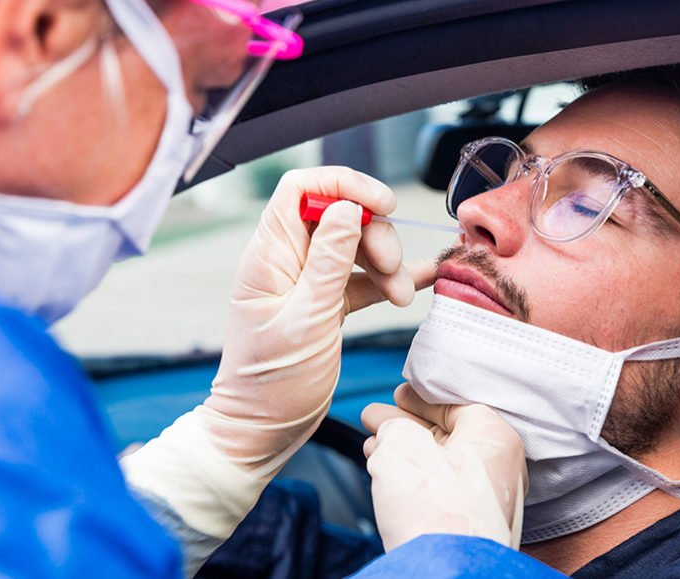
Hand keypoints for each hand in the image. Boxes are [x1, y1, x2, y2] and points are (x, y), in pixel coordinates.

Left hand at [121, 167, 434, 542]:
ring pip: (354, 245)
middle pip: (338, 215)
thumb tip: (347, 208)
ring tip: (401, 298)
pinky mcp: (324, 303)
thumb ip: (329, 261)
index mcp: (269, 256)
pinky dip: (388, 280)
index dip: (344, 185)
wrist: (262, 431)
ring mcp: (305, 281)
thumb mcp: (308, 320)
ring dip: (386, 263)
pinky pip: (361, 277)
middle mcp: (285, 261)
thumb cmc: (273, 385)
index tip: (382, 206)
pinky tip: (417, 283)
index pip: (302, 188)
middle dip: (375, 235)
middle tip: (394, 269)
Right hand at [361, 384, 527, 550]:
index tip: (399, 394)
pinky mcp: (470, 524)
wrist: (443, 572)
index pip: (457, 405)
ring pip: (439, 464)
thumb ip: (394, 427)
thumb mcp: (402, 447)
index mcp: (495, 438)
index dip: (422, 398)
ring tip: (372, 444)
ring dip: (403, 452)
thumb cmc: (434, 510)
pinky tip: (384, 473)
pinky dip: (411, 478)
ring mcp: (486, 499)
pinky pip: (439, 490)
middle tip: (377, 417)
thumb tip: (389, 430)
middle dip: (406, 426)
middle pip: (446, 435)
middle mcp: (498, 467)